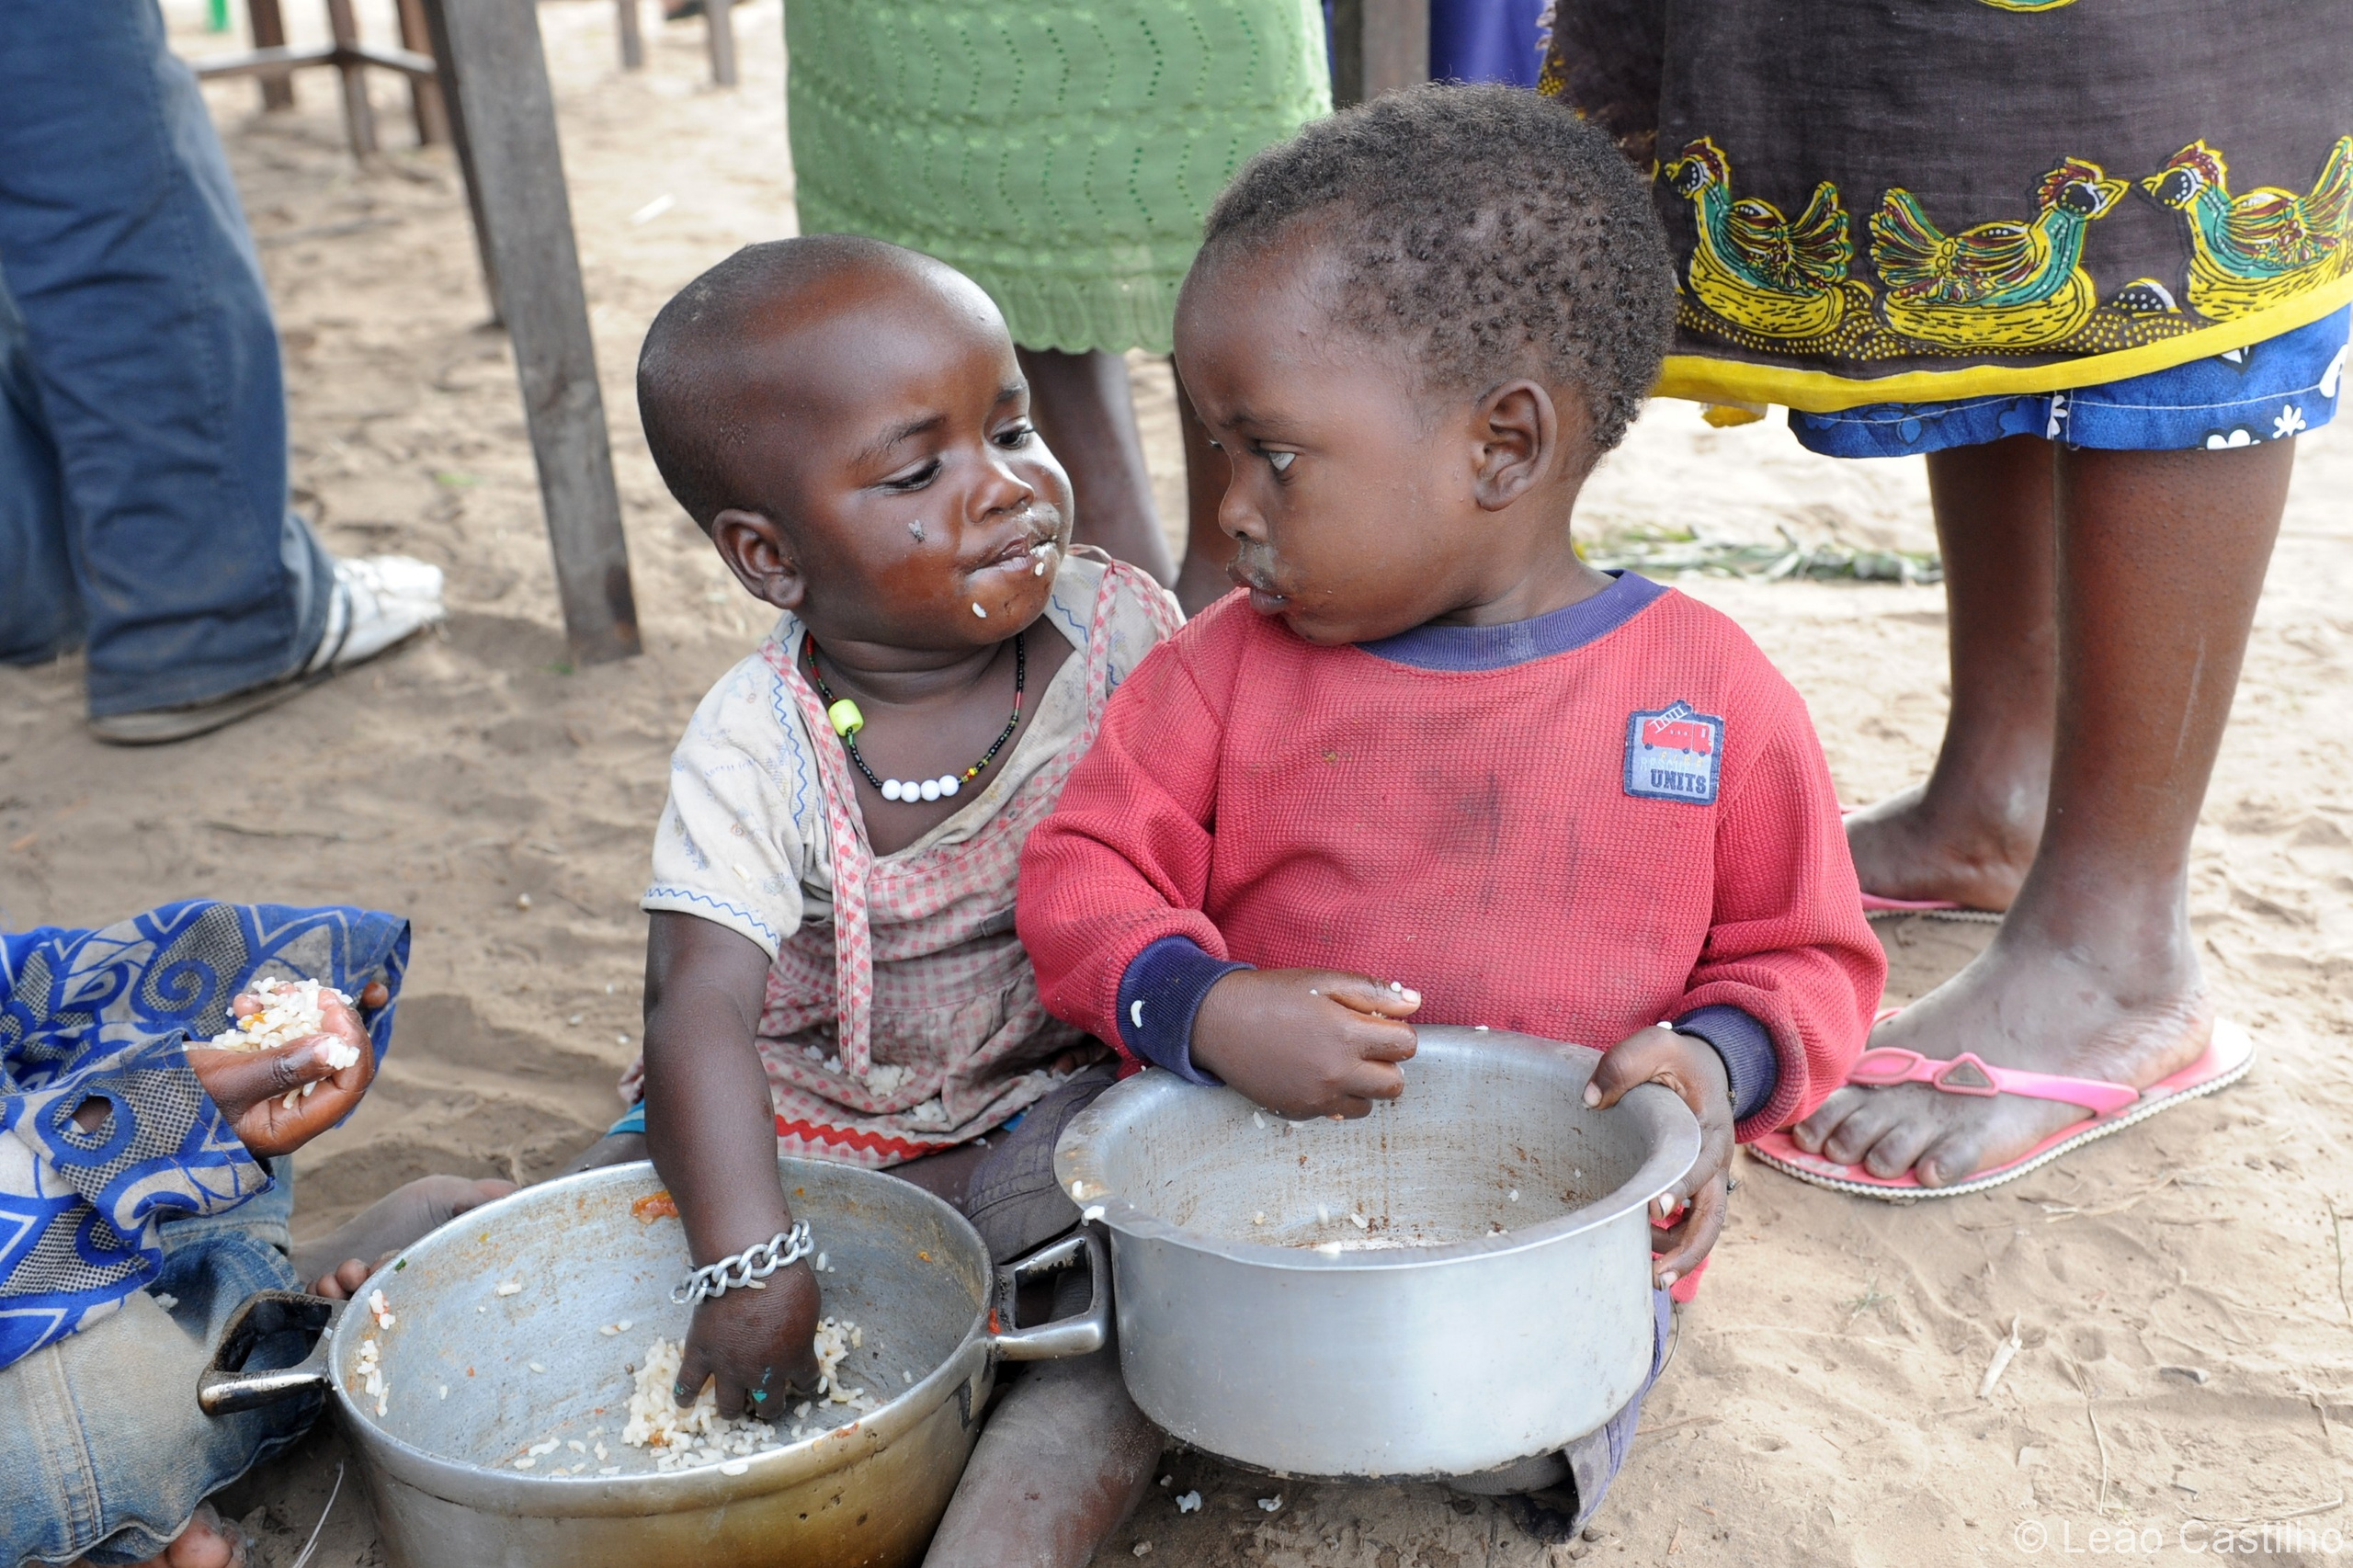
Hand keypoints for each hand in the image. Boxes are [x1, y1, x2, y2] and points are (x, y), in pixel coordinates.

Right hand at [183, 983, 382, 1158]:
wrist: (123, 1107)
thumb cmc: (174, 1102)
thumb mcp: (230, 1081)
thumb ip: (283, 1066)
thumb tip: (334, 1047)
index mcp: (291, 1126)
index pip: (348, 1086)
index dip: (351, 1044)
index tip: (334, 1008)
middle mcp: (290, 1112)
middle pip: (335, 1063)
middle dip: (325, 1022)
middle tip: (312, 991)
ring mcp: (273, 1093)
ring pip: (308, 1047)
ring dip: (295, 1013)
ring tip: (271, 992)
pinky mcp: (254, 1073)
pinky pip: (277, 1042)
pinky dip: (268, 1018)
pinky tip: (244, 1003)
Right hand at [675, 1258, 823, 1420]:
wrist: (750, 1267)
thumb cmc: (787, 1279)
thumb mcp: (810, 1307)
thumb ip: (803, 1331)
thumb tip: (798, 1337)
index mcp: (795, 1359)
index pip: (807, 1383)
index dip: (804, 1382)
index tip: (800, 1380)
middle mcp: (763, 1373)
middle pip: (769, 1407)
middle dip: (769, 1405)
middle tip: (766, 1398)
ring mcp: (729, 1367)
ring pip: (730, 1406)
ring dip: (733, 1408)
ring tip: (732, 1408)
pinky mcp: (701, 1355)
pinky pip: (688, 1385)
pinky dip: (685, 1396)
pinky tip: (685, 1403)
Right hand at [1189, 969, 1420, 1118]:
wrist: (1218, 1022)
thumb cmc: (1272, 995)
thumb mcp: (1323, 980)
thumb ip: (1373, 992)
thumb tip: (1415, 1003)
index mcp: (1346, 1035)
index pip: (1406, 1046)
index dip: (1397, 1032)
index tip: (1378, 1025)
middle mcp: (1337, 1073)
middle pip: (1395, 1084)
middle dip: (1387, 1064)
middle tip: (1363, 1046)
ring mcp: (1317, 1097)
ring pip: (1370, 1105)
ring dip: (1365, 1085)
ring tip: (1340, 1062)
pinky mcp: (1299, 1112)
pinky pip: (1337, 1113)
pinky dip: (1336, 1097)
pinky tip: (1316, 1073)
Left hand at [1583, 1024, 1734, 1289]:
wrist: (1704, 1066)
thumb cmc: (1675, 1058)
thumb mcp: (1654, 1046)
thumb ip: (1623, 1065)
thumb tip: (1591, 1099)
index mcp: (1709, 1128)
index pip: (1700, 1164)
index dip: (1680, 1188)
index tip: (1655, 1209)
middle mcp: (1715, 1160)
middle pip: (1712, 1215)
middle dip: (1688, 1249)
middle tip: (1657, 1277)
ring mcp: (1707, 1178)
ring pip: (1704, 1227)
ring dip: (1680, 1256)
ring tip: (1650, 1281)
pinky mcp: (1693, 1187)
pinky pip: (1689, 1223)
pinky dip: (1671, 1244)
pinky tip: (1641, 1257)